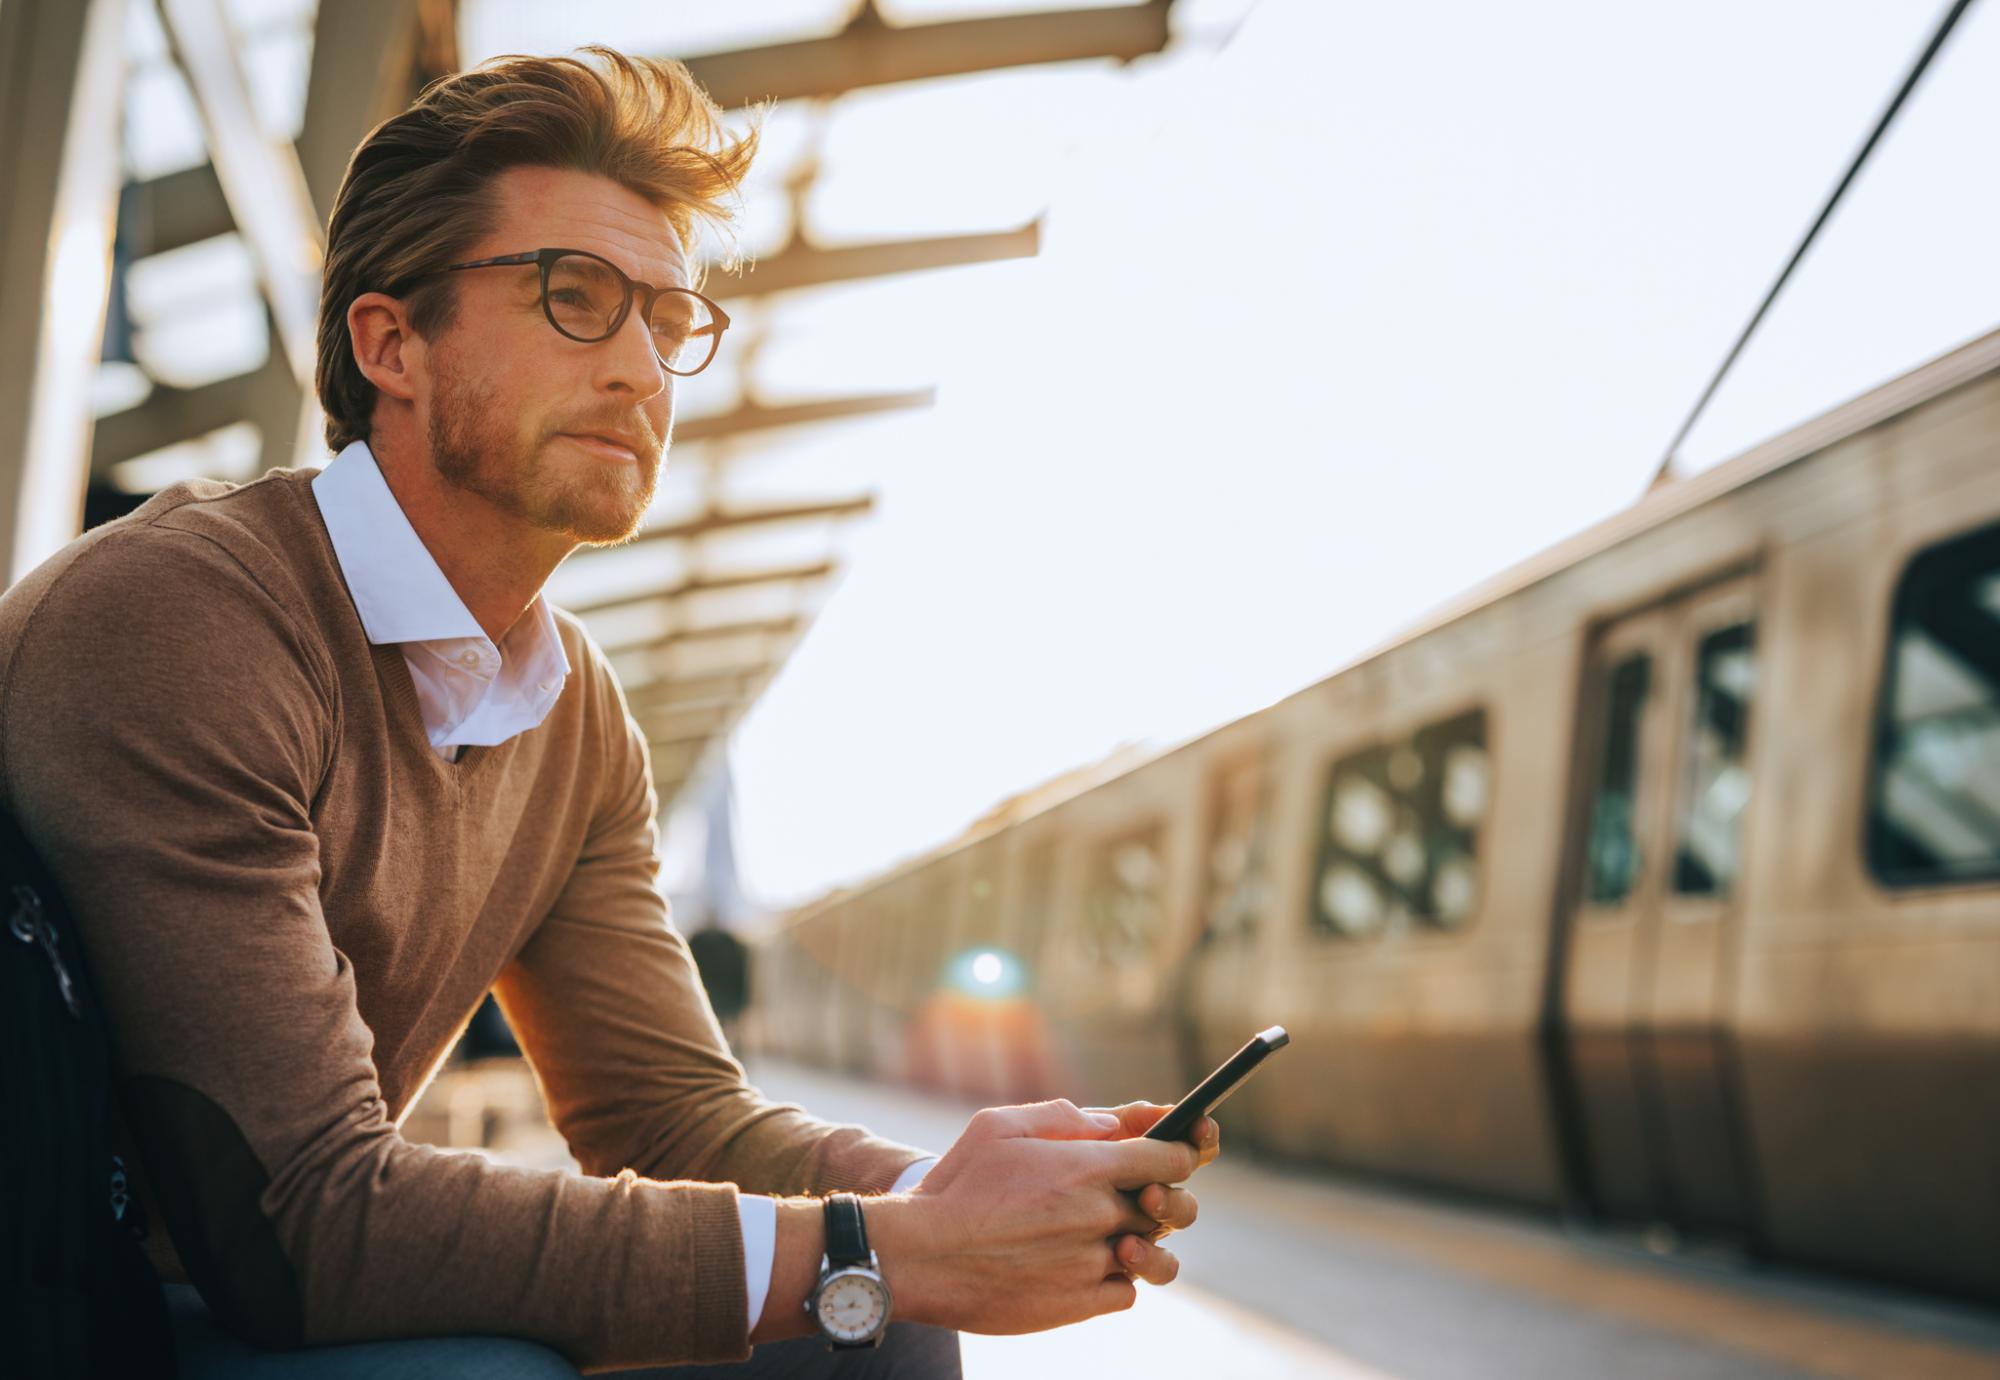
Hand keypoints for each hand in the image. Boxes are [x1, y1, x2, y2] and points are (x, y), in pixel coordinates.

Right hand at [869, 1099, 1200, 1333]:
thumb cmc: (957, 1185)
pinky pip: (1126, 1292)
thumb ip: (1063, 1117)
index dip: (1181, 1154)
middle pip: (1167, 1207)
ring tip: (1115, 1237)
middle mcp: (1099, 1215)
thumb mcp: (1001, 1126)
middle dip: (1159, 1199)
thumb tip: (1112, 1125)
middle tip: (1132, 1196)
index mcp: (1087, 1167)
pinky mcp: (1079, 1303)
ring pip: (1152, 1253)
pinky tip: (1086, 1265)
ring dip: (1142, 1242)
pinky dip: (1116, 1279)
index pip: (1171, 1158)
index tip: (1174, 1157)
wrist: (922, 1257)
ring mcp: (1092, 1263)